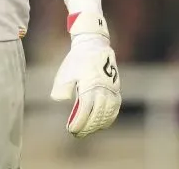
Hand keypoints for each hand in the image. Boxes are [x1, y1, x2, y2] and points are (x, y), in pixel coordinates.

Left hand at [50, 12, 121, 137]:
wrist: (94, 44)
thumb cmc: (76, 60)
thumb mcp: (65, 73)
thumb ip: (62, 89)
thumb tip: (63, 100)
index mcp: (89, 86)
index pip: (84, 111)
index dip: (78, 123)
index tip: (71, 129)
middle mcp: (102, 89)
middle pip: (96, 115)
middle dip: (87, 127)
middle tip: (77, 133)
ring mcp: (111, 89)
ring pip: (107, 114)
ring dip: (97, 125)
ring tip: (87, 130)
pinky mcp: (116, 88)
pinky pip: (115, 108)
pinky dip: (109, 118)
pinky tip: (101, 123)